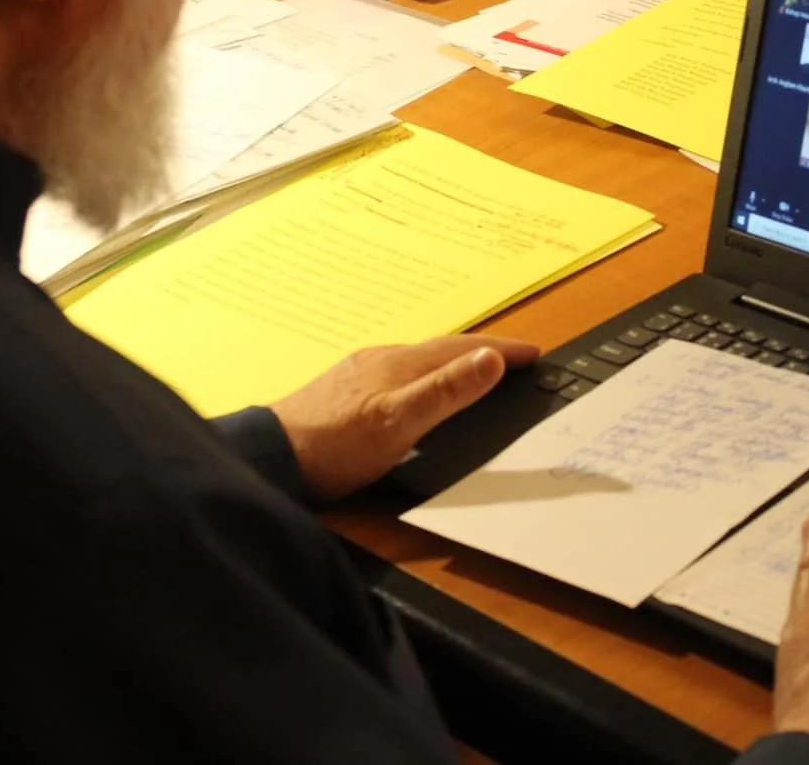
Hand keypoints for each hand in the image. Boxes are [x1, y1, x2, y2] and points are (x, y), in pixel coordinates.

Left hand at [269, 336, 539, 501]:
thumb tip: (490, 359)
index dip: (502, 350)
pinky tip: (416, 392)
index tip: (535, 352)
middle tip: (515, 357)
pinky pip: (399, 374)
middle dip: (482, 352)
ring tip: (475, 370)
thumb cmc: (335, 445)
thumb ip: (445, 392)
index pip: (463, 349)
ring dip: (453, 362)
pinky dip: (425, 376)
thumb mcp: (399, 423)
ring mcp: (361, 375)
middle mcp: (382, 361)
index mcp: (401, 364)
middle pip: (442, 349)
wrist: (273, 458)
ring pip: (419, 360)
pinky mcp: (344, 392)